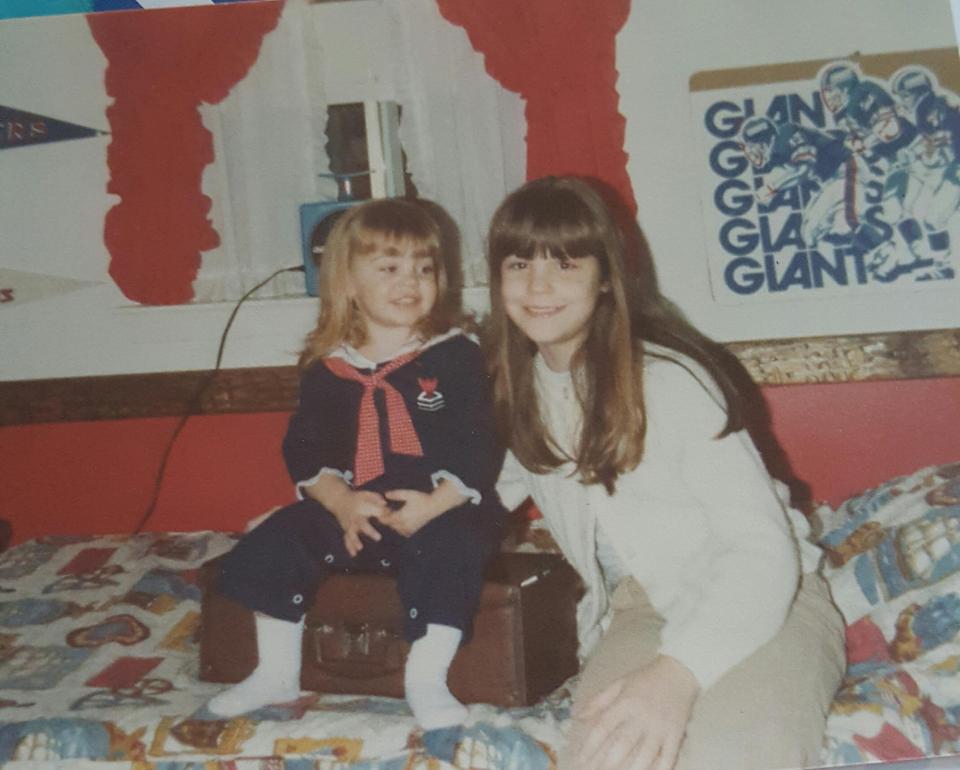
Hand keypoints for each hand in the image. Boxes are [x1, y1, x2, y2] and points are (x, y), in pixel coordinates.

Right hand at [334, 490, 389, 556]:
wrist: (339, 500)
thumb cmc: (357, 498)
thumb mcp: (366, 495)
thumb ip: (376, 499)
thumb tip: (385, 504)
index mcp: (361, 508)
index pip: (370, 511)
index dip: (379, 513)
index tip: (385, 518)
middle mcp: (355, 517)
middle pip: (361, 524)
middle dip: (369, 531)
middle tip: (378, 537)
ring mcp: (349, 524)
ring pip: (351, 534)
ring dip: (355, 541)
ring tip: (360, 548)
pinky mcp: (346, 530)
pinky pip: (347, 539)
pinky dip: (349, 547)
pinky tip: (354, 554)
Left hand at [379, 490, 439, 536]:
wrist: (434, 505)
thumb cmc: (421, 499)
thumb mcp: (407, 494)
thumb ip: (396, 494)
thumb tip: (386, 494)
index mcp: (402, 516)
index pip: (387, 520)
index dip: (382, 515)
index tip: (382, 509)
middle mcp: (405, 524)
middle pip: (390, 525)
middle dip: (387, 519)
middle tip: (387, 510)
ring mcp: (410, 528)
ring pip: (396, 529)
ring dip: (393, 523)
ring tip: (394, 514)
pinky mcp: (414, 529)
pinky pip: (404, 532)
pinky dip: (400, 528)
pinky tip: (401, 521)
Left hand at [573, 655, 699, 769]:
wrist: (678, 672)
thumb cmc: (645, 679)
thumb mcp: (619, 684)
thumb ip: (598, 701)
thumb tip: (578, 718)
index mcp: (625, 703)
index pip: (603, 727)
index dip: (590, 745)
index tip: (580, 759)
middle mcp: (641, 717)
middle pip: (623, 743)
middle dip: (608, 762)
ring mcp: (660, 727)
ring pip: (646, 754)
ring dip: (634, 769)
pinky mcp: (675, 734)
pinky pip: (669, 756)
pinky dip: (662, 768)